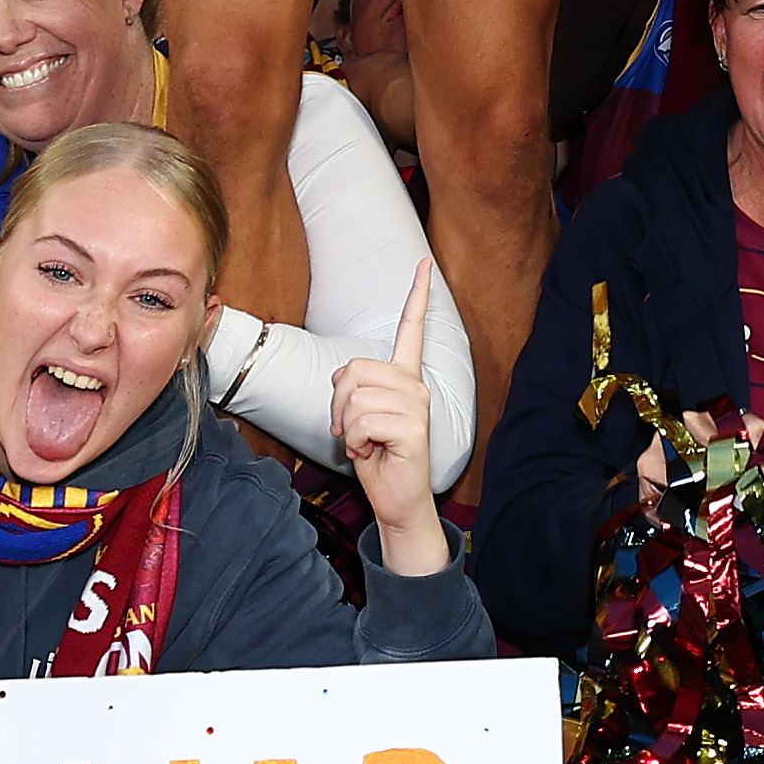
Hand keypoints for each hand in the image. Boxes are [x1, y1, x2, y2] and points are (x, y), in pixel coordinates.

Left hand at [337, 264, 448, 560]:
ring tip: (363, 443)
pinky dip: (353, 441)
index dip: (418, 296)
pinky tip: (370, 451)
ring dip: (345, 427)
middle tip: (349, 430)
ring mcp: (417, 405)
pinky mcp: (412, 427)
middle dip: (337, 404)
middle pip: (352, 370)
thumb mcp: (356, 417)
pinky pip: (360, 421)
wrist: (397, 499)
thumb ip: (351, 388)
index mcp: (405, 378)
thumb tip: (342, 376)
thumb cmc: (378, 457)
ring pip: (353, 397)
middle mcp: (415, 385)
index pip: (411, 330)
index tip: (425, 264)